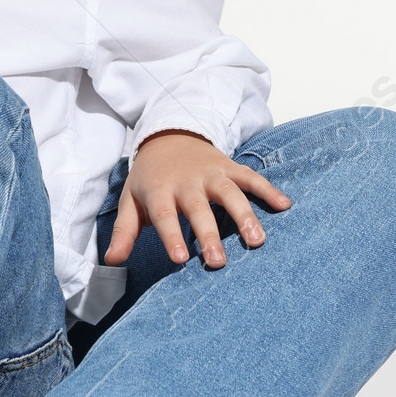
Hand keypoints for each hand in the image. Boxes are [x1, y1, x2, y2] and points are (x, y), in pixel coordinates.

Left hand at [104, 131, 289, 270]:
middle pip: (199, 208)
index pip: (164, 215)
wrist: (168, 135)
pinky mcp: (230, 167)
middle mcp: (187, 182)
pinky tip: (284, 205)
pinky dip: (268, 189)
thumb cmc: (151, 178)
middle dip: (209, 234)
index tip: (180, 259)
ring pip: (230, 193)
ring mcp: (212, 173)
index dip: (171, 236)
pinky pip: (251, 177)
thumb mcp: (132, 201)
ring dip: (244, 215)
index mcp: (160, 191)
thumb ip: (124, 231)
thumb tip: (111, 260)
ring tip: (257, 241)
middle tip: (218, 261)